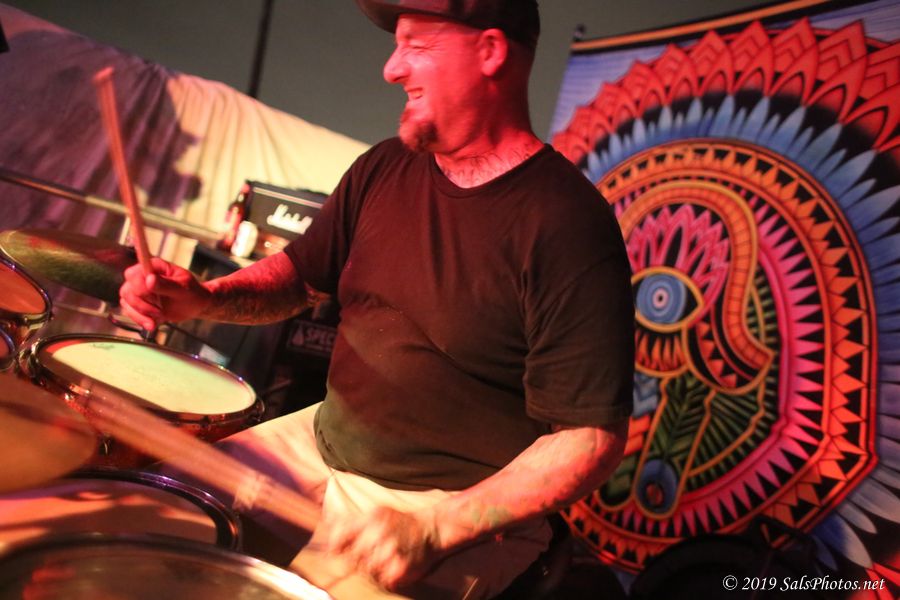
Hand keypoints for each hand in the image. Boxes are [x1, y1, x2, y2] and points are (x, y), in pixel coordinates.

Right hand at [119, 257, 210, 329]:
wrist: (195, 306)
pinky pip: (129, 312)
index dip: (139, 287)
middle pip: (127, 290)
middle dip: (142, 304)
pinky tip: (153, 324)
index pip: (133, 274)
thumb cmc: (192, 293)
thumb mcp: (183, 289)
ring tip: (159, 317)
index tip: (155, 297)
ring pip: (126, 302)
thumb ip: (167, 284)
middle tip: (159, 310)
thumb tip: (149, 279)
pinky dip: (140, 320)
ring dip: (141, 314)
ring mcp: (139, 290)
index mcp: (154, 267)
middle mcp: (143, 276)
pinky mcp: (138, 303)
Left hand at [325, 506, 441, 590]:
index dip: (335, 547)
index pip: (340, 536)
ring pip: (366, 571)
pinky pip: (381, 580)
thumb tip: (327, 534)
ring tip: (385, 558)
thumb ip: (353, 522)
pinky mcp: (399, 568)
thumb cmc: (401, 522)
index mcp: (372, 517)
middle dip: (359, 559)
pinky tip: (393, 565)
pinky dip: (385, 577)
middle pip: (352, 558)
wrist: (432, 529)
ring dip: (373, 569)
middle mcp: (380, 532)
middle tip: (372, 553)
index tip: (335, 552)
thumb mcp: (378, 512)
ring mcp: (390, 551)